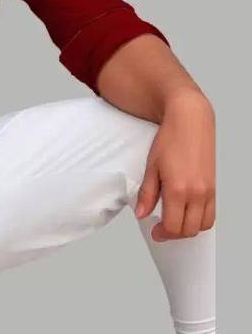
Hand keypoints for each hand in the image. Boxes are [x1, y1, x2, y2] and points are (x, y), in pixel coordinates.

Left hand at [134, 93, 215, 241]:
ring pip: (202, 226)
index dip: (162, 233)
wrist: (190, 122)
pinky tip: (188, 214)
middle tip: (161, 229)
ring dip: (188, 229)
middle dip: (173, 234)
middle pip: (188, 230)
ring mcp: (208, 192)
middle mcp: (196, 194)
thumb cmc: (170, 140)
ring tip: (174, 222)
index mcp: (178, 189)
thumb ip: (147, 193)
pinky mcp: (214, 188)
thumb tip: (142, 213)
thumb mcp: (151, 166)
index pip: (172, 226)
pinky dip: (200, 220)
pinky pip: (211, 214)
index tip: (154, 231)